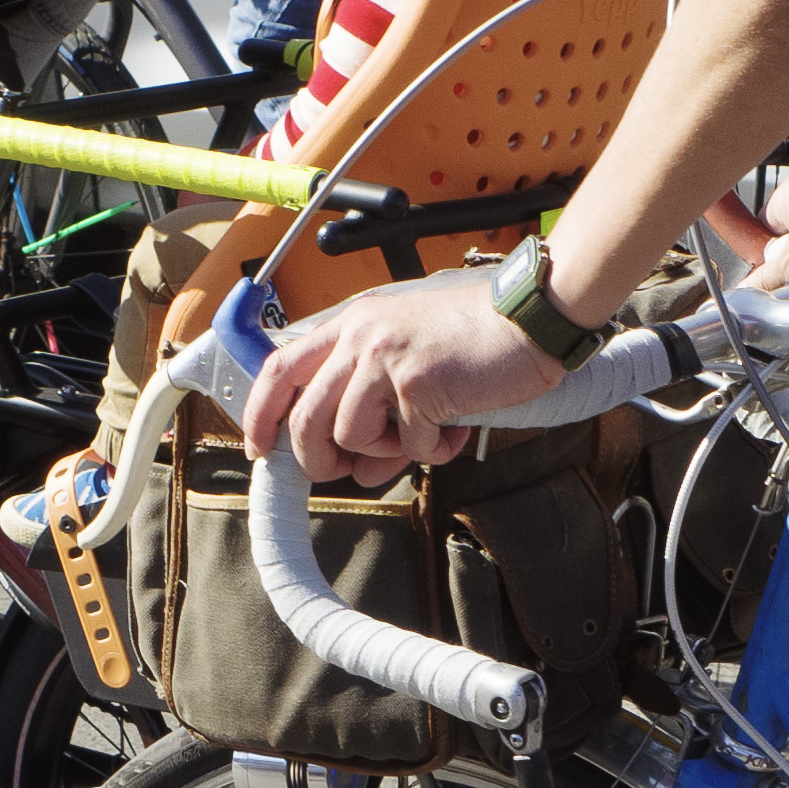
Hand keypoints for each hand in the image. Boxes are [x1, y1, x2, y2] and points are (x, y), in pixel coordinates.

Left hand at [241, 268, 557, 483]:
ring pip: (348, 437)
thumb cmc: (476, 338)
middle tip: (349, 470)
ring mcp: (384, 358)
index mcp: (351, 325)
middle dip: (318, 461)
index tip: (261, 446)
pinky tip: (455, 424)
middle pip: (302, 419)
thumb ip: (373, 405)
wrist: (529, 318)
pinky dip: (434, 448)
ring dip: (386, 453)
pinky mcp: (415, 382)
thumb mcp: (408, 356)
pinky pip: (407, 444)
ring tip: (422, 432)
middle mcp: (359, 337)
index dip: (259, 414)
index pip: (279, 368)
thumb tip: (358, 469)